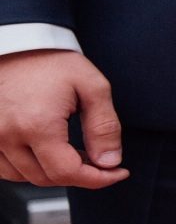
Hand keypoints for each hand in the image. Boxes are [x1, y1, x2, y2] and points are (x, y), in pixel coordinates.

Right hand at [0, 50, 128, 188]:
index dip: (98, 179)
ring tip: (76, 151)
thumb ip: (104, 126)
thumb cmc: (53, 61)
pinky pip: (7, 170)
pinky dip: (30, 168)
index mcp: (37, 125)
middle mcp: (7, 137)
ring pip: (27, 178)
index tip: (118, 172)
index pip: (67, 173)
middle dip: (80, 174)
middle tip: (101, 158)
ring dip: (55, 172)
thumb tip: (110, 161)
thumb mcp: (92, 86)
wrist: (19, 44)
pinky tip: (48, 152)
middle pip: (48, 179)